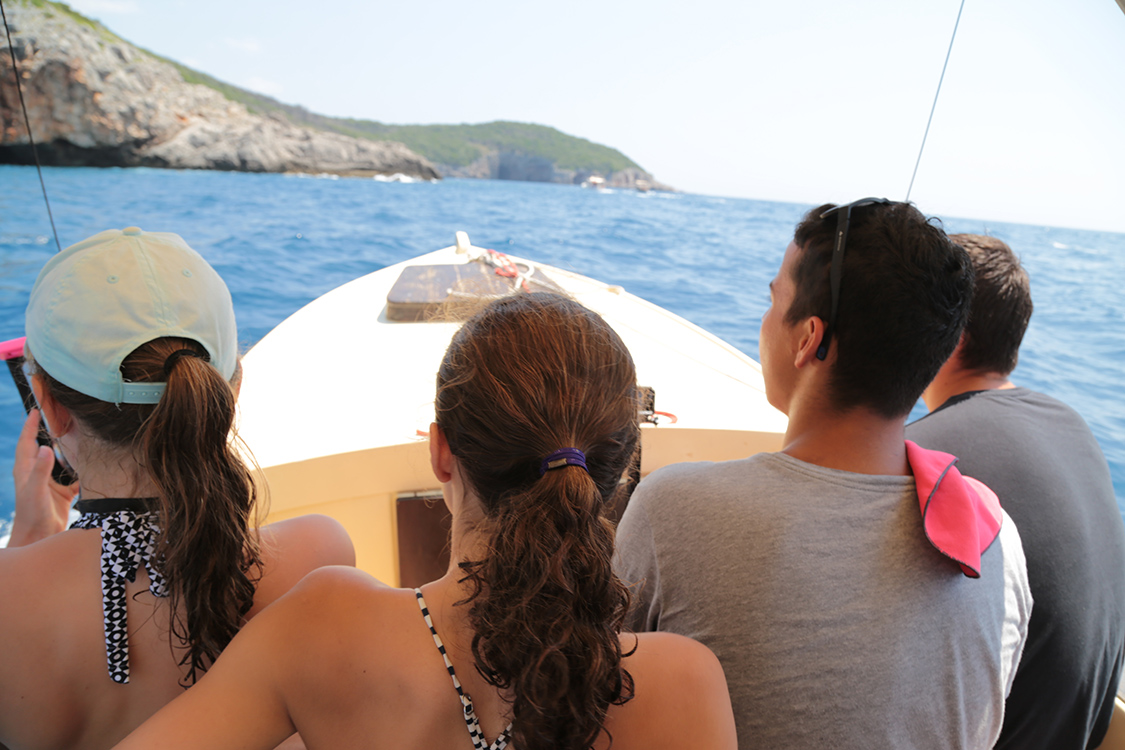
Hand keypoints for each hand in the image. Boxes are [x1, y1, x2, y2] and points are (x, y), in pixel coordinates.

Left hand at [9, 409, 77, 546]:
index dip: (31, 425)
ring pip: (62, 460)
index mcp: (26, 470)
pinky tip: (94, 465)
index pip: (27, 441)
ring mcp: (50, 482)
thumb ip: (40, 470)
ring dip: (70, 450)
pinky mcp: (63, 492)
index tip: (37, 409)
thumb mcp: (35, 492)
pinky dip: (83, 470)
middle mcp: (38, 473)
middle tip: (63, 417)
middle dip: (52, 432)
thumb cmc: (32, 516)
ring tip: (81, 436)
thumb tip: (46, 447)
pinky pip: (75, 477)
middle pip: (45, 447)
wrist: (39, 540)